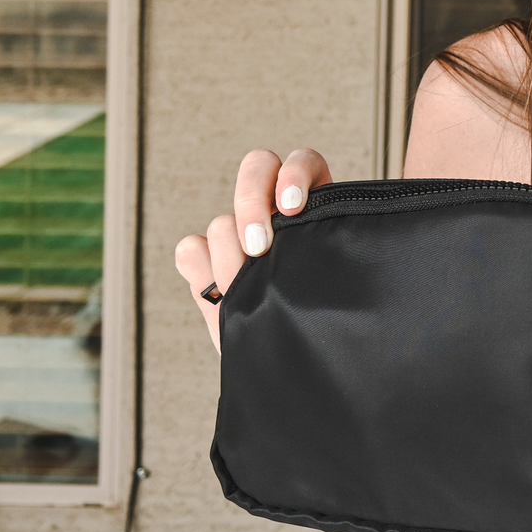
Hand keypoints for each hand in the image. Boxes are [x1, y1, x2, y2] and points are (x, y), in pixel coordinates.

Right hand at [173, 148, 333, 352]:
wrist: (299, 368)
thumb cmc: (329, 326)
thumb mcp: (340, 291)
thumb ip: (334, 262)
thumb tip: (333, 244)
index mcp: (317, 208)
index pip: (304, 162)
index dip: (295, 174)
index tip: (293, 207)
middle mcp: (276, 214)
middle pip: (256, 169)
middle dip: (250, 203)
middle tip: (259, 247)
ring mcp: (240, 239)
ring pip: (222, 223)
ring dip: (231, 260)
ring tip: (248, 296)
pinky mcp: (209, 267)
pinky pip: (191, 249)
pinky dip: (200, 268)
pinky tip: (219, 294)